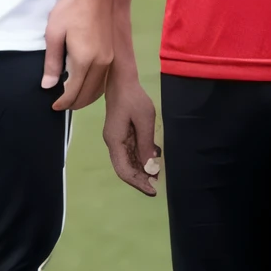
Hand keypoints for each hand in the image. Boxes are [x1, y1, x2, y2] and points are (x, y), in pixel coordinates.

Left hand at [42, 0, 113, 111]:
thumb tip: (48, 86)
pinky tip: (84, 85)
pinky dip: (94, 89)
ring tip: (70, 98)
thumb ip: (52, 62)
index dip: (63, 102)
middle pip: (88, 95)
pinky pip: (104, 81)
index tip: (53, 105)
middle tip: (60, 105)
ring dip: (85, 98)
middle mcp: (101, 64)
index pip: (74, 91)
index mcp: (85, 60)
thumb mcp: (54, 34)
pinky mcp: (112, 54)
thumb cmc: (70, 9)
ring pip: (99, 90)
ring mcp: (109, 59)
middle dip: (74, 104)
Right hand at [102, 56, 160, 196]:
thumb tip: (149, 167)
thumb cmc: (133, 98)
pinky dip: (140, 159)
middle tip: (157, 185)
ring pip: (126, 162)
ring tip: (157, 173)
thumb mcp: (145, 120)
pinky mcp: (120, 135)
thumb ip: (146, 144)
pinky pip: (129, 153)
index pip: (123, 170)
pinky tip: (152, 159)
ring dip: (141, 170)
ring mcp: (115, 139)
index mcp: (115, 141)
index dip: (137, 182)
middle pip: (124, 168)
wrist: (121, 81)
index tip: (153, 190)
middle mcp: (112, 143)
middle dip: (140, 178)